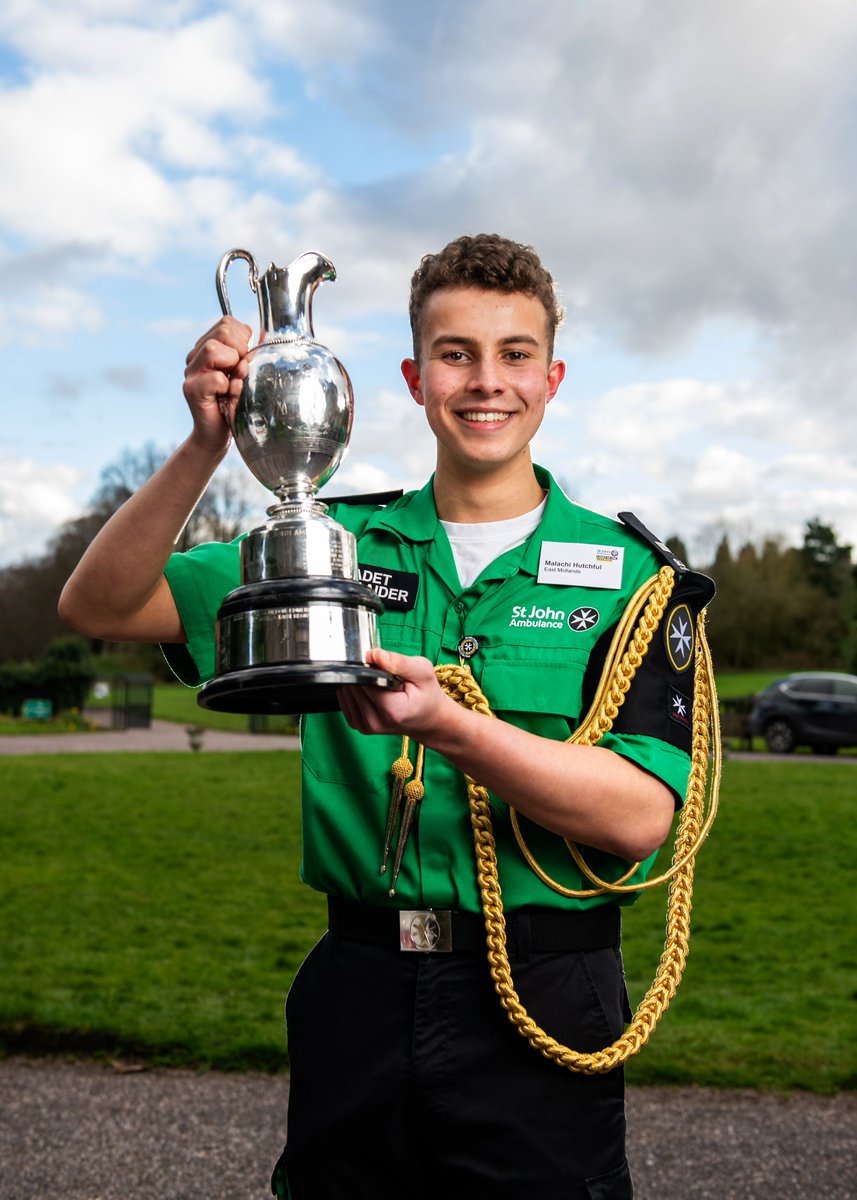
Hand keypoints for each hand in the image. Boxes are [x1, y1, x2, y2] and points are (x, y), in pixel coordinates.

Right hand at [183, 316, 252, 451]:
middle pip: (223, 331)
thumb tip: (268, 334)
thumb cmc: (234, 403)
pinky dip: (228, 388)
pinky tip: (226, 397)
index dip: (244, 338)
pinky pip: (217, 379)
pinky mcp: (192, 390)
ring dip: (233, 367)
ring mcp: (191, 372)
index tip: (245, 358)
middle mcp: (195, 356)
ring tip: (232, 383)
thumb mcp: (246, 372)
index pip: (227, 322)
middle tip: (239, 372)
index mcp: (207, 346)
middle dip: (241, 351)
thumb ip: (251, 352)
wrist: (217, 434)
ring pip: (214, 350)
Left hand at [337, 647, 458, 741]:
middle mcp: (376, 722)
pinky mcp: (360, 726)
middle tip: (383, 674)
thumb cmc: (427, 694)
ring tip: (379, 682)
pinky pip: (345, 701)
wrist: (429, 719)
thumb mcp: (423, 671)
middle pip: (354, 687)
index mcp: (393, 710)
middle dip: (363, 673)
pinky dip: (354, 691)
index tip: (382, 665)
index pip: (365, 681)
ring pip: (347, 693)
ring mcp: (366, 726)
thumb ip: (398, 662)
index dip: (370, 667)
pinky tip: (370, 689)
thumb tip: (373, 655)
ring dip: (358, 682)